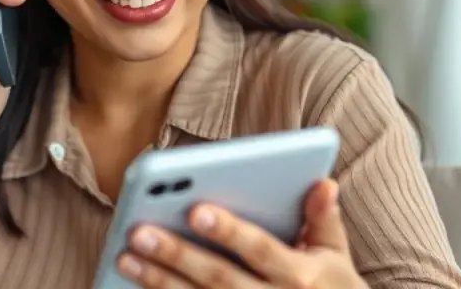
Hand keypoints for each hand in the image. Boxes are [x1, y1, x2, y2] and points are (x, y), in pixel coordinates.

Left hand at [117, 179, 366, 288]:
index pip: (260, 250)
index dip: (230, 232)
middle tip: (138, 231)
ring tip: (125, 256)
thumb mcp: (336, 255)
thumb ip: (323, 218)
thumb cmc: (330, 286)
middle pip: (219, 279)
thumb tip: (323, 182)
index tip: (195, 210)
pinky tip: (134, 285)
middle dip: (178, 255)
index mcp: (299, 276)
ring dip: (159, 282)